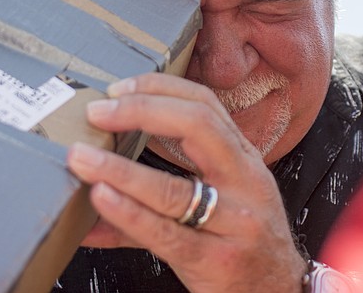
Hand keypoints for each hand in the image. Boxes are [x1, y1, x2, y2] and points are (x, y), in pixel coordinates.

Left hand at [67, 73, 307, 292]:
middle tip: (98, 112)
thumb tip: (96, 184)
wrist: (279, 291)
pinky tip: (101, 200)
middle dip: (141, 111)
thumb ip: (162, 189)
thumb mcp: (222, 201)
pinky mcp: (215, 260)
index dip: (159, 89)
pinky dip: (128, 214)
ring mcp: (233, 222)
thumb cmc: (245, 241)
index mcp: (243, 158)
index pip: (204, 105)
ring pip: (173, 188)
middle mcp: (244, 181)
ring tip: (83, 159)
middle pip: (198, 125)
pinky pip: (165, 233)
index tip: (118, 89)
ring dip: (119, 170)